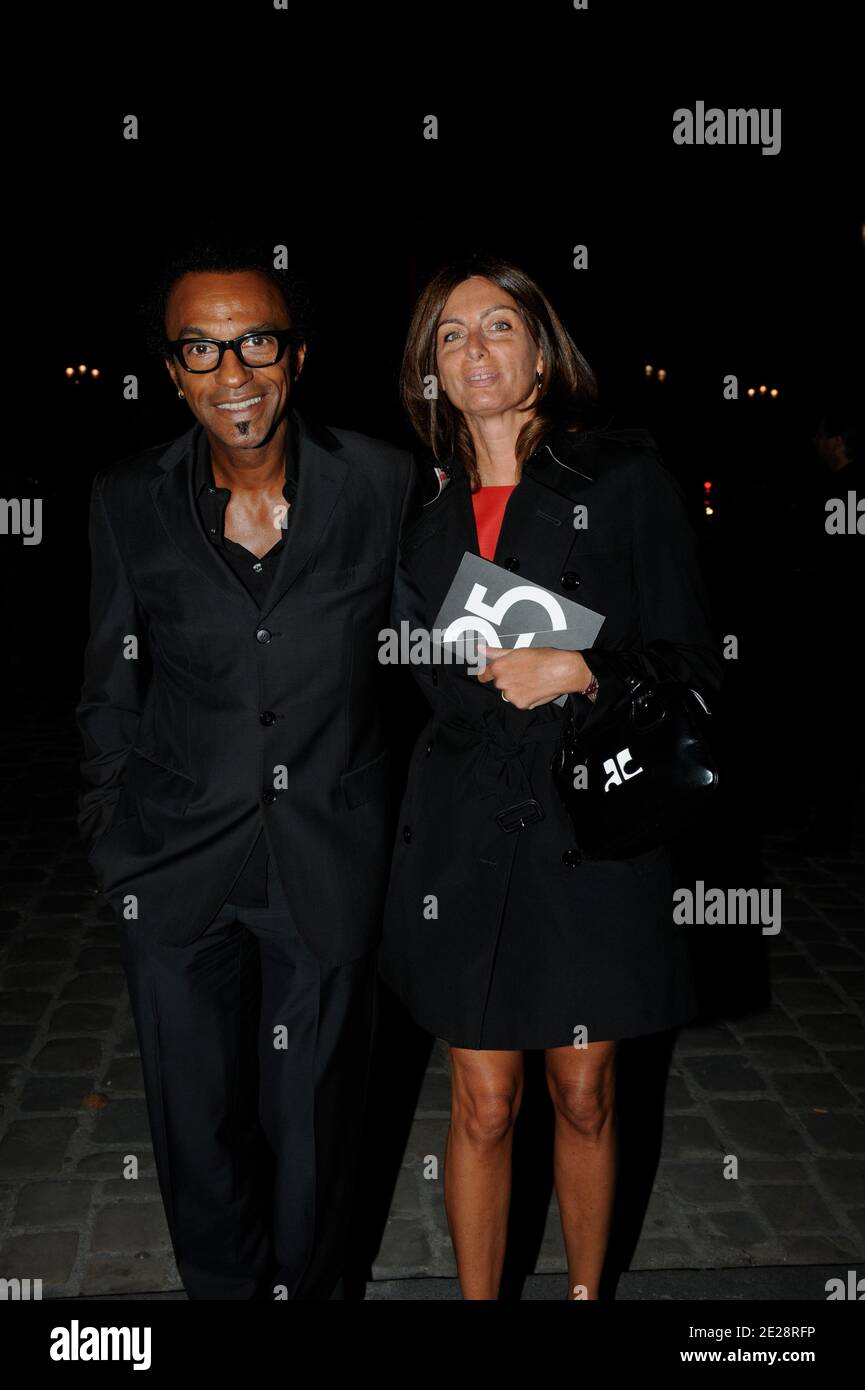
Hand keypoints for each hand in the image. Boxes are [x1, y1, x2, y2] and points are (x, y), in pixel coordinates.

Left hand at [476, 646, 594, 709]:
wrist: (562, 670)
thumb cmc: (544, 658)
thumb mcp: (517, 651)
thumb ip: (496, 653)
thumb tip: (482, 649)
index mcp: (499, 667)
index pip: (483, 675)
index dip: (486, 674)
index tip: (488, 675)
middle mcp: (502, 683)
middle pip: (499, 684)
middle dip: (508, 680)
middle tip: (523, 673)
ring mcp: (511, 695)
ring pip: (509, 694)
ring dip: (517, 689)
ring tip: (531, 680)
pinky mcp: (521, 704)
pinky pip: (520, 702)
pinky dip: (526, 698)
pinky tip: (535, 688)